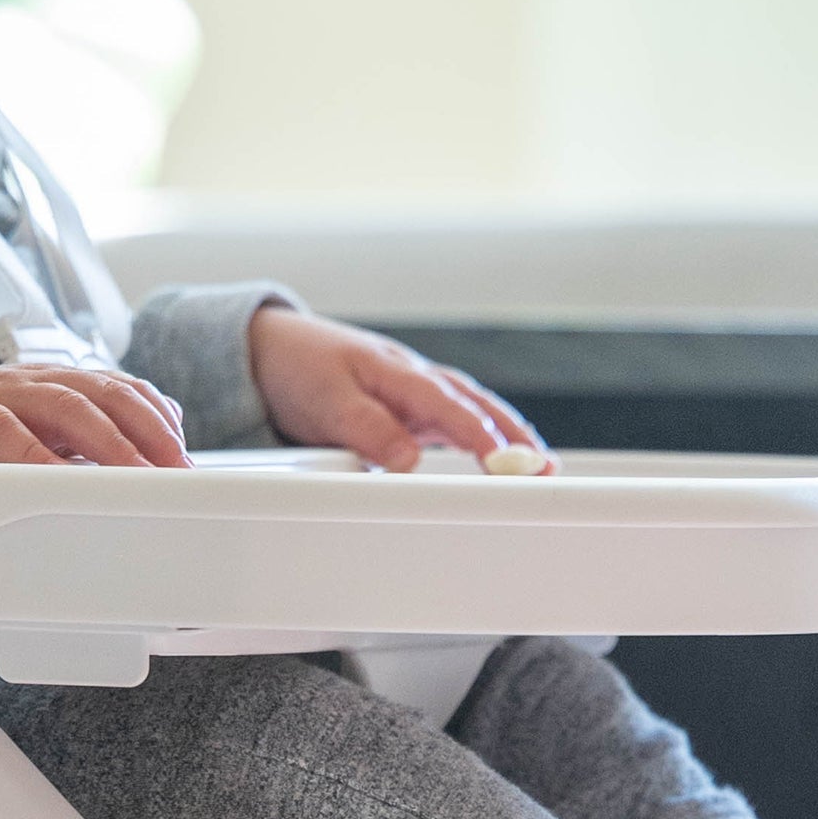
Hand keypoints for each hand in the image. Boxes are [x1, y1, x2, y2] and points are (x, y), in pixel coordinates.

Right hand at [0, 361, 189, 466]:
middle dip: (148, 434)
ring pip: (67, 407)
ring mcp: (5, 394)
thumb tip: (165, 435)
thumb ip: (101, 429)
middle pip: (108, 395)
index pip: (125, 389)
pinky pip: (7, 433)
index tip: (185, 460)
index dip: (159, 421)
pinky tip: (61, 481)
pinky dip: (38, 457)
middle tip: (174, 475)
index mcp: (66, 382)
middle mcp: (42, 381)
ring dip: (109, 445)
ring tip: (136, 479)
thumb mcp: (50, 428)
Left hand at [248, 306, 549, 471]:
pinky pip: (457, 423)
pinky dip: (486, 438)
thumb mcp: (325, 398)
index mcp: (398, 372)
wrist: (273, 351)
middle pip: (477, 406)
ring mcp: (417, 395)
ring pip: (474, 412)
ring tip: (541, 467)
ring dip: (509, 437)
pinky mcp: (411, 411)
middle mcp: (417, 380)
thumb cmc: (300, 367)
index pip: (447, 406)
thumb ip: (366, 428)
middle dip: (514, 436)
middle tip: (544, 467)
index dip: (476, 435)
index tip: (500, 462)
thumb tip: (407, 461)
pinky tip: (503, 460)